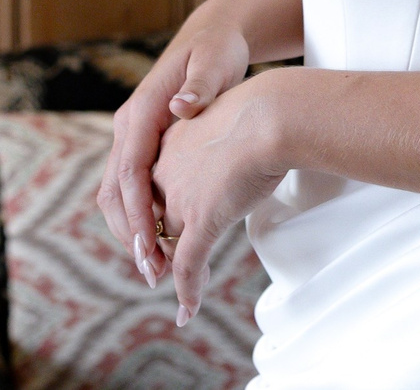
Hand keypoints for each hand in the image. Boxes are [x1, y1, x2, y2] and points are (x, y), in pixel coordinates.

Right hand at [96, 18, 251, 287]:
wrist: (212, 36)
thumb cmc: (217, 50)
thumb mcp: (215, 62)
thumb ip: (201, 85)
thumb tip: (181, 105)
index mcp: (141, 111)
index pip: (130, 170)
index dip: (136, 211)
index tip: (146, 244)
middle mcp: (129, 126)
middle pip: (115, 190)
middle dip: (129, 233)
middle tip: (150, 271)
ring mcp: (134, 136)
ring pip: (119, 194)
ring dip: (132, 231)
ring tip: (155, 267)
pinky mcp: (145, 144)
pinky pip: (134, 188)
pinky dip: (142, 217)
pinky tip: (162, 241)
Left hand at [148, 69, 291, 326]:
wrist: (271, 115)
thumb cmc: (262, 110)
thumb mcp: (226, 118)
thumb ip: (216, 137)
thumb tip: (232, 141)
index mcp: (165, 145)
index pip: (148, 189)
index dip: (153, 217)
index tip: (159, 234)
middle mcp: (162, 174)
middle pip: (153, 220)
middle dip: (156, 249)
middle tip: (163, 268)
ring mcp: (179, 199)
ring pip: (167, 247)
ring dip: (172, 272)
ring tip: (184, 292)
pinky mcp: (200, 220)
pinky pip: (187, 265)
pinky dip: (187, 291)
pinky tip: (188, 309)